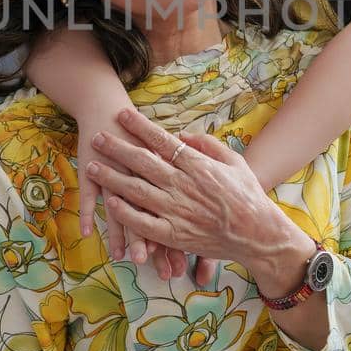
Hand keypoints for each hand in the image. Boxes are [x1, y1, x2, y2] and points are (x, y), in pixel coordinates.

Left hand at [84, 108, 296, 280]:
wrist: (258, 235)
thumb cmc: (248, 196)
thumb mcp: (234, 161)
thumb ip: (207, 145)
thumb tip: (181, 135)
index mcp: (198, 165)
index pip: (162, 140)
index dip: (139, 126)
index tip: (121, 114)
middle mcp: (183, 185)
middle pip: (142, 161)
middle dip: (116, 147)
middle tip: (97, 136)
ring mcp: (177, 211)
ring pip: (136, 190)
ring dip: (111, 177)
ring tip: (91, 167)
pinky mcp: (174, 235)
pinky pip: (143, 223)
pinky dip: (125, 213)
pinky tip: (109, 202)